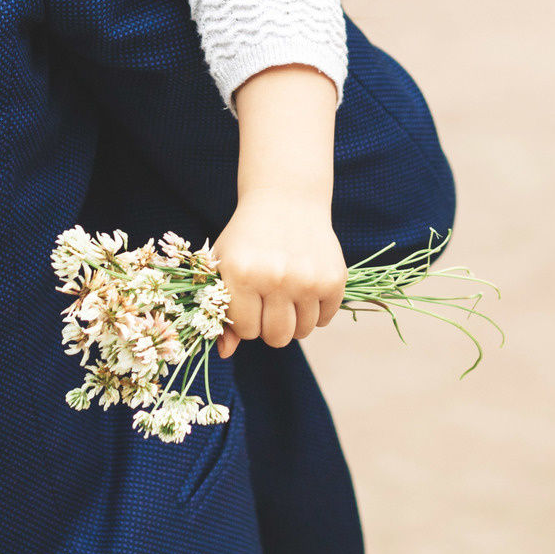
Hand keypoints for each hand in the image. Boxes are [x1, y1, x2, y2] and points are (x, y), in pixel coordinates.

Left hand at [210, 191, 346, 358]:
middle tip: (269, 299)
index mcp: (242, 274)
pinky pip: (325, 319)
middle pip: (277, 337)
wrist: (286, 199)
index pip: (247, 330)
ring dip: (295, 319)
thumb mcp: (224, 266)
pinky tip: (307, 284)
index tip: (248, 297)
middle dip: (271, 325)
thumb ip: (220, 310)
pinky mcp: (334, 278)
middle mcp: (275, 277)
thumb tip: (226, 354)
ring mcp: (308, 278)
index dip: (247, 318)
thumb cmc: (248, 239)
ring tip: (288, 292)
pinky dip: (317, 310)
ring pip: (303, 331)